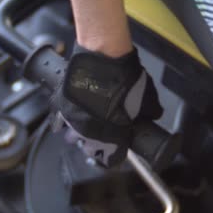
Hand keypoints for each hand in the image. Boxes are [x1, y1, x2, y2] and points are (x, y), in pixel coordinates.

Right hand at [51, 43, 162, 166]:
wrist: (103, 55)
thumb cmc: (123, 76)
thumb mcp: (146, 98)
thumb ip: (149, 112)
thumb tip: (153, 114)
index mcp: (111, 135)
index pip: (111, 157)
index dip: (116, 155)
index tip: (118, 151)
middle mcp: (89, 132)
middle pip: (90, 149)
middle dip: (97, 146)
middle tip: (104, 138)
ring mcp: (72, 119)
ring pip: (73, 136)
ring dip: (80, 133)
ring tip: (87, 127)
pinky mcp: (61, 105)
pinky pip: (59, 120)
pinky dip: (64, 121)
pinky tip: (69, 119)